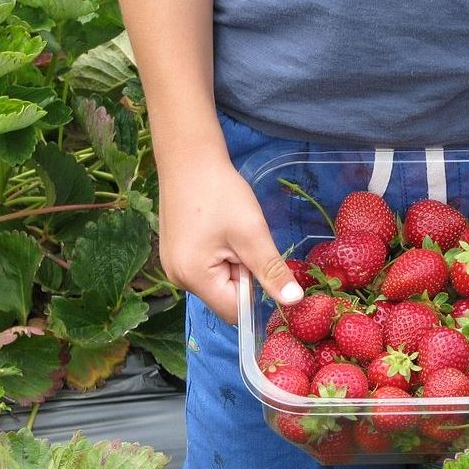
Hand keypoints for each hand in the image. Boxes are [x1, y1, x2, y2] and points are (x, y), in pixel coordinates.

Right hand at [158, 158, 303, 323]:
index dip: (256, 293)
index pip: (235, 310)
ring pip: (219, 282)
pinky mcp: (177, 255)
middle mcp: (178, 279)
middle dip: (244, 276)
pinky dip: (223, 256)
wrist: (189, 158)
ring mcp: (174, 267)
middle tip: (245, 241)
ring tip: (232, 234)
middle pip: (226, 297)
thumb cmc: (220, 193)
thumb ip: (271, 271)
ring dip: (235, 265)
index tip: (263, 263)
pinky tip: (221, 232)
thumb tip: (294, 301)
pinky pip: (208, 269)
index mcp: (193, 277)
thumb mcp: (252, 233)